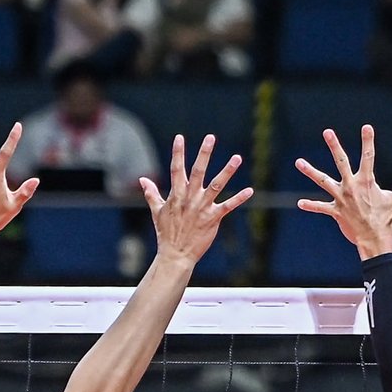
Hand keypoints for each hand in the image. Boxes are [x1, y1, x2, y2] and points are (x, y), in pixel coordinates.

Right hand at [141, 134, 253, 267]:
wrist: (175, 255)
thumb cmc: (166, 234)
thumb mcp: (156, 212)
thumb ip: (151, 194)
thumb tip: (142, 180)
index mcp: (176, 195)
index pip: (176, 169)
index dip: (178, 153)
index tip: (179, 137)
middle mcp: (190, 198)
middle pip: (198, 171)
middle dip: (204, 154)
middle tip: (210, 137)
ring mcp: (202, 208)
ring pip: (216, 185)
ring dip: (227, 171)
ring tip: (237, 157)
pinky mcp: (213, 219)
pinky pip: (228, 206)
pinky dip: (239, 198)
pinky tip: (250, 191)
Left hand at [295, 125, 391, 258]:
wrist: (375, 240)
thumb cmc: (388, 220)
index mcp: (367, 182)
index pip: (368, 156)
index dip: (368, 141)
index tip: (366, 127)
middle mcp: (351, 187)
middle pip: (341, 161)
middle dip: (335, 145)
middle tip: (327, 132)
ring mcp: (341, 198)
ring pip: (323, 181)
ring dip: (310, 171)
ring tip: (298, 162)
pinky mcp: (335, 211)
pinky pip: (321, 207)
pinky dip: (311, 205)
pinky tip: (300, 203)